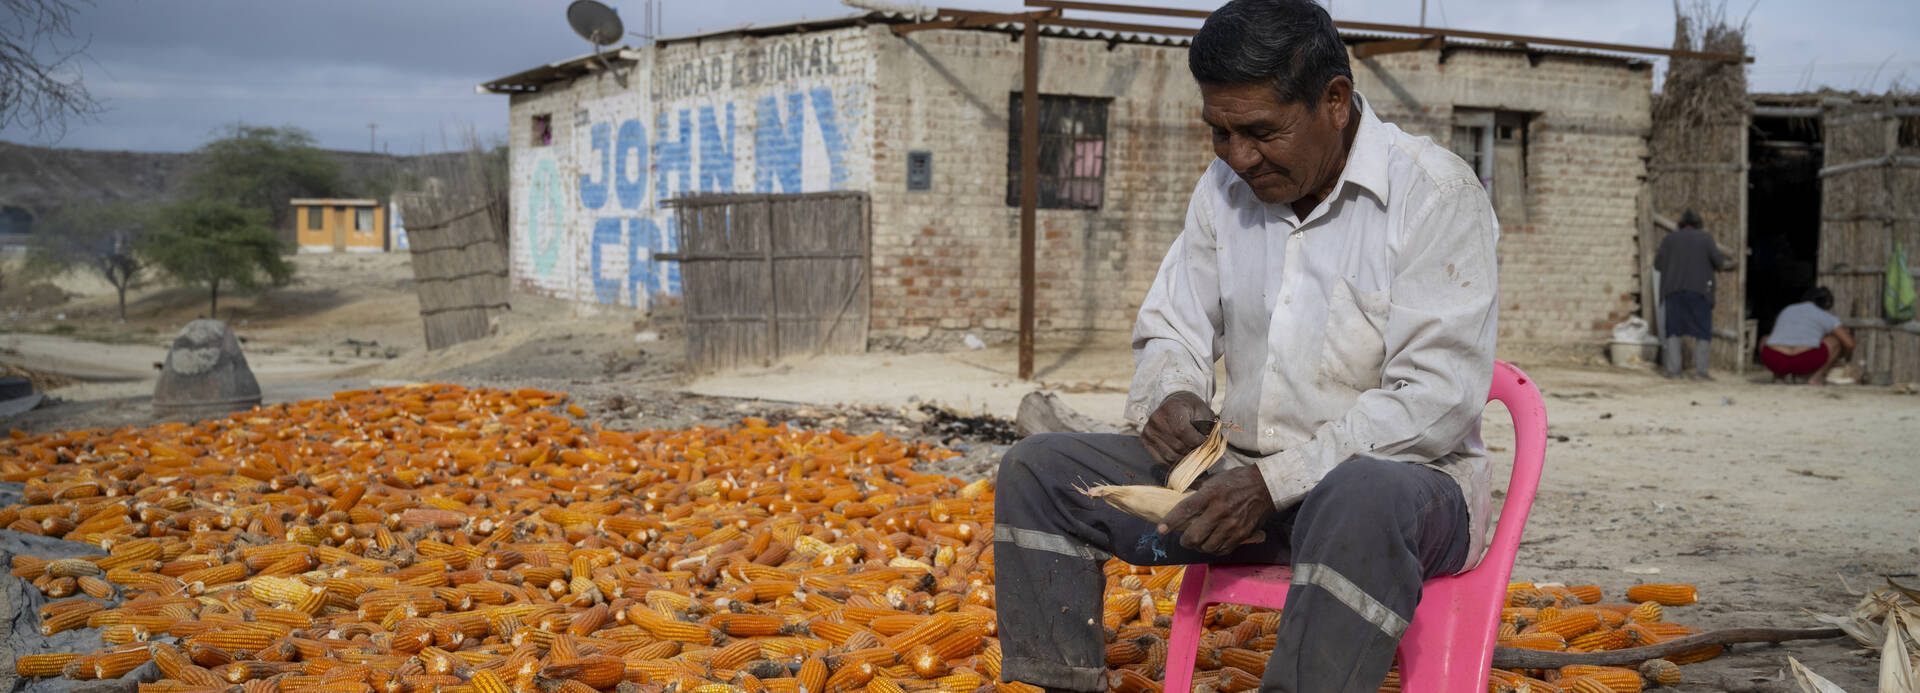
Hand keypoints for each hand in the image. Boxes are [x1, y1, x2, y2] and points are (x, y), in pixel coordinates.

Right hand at [1141, 391, 1213, 467]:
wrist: (1174, 404)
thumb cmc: (1190, 408)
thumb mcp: (1202, 410)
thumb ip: (1207, 426)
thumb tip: (1210, 445)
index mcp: (1170, 409)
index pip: (1183, 432)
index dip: (1197, 442)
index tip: (1208, 446)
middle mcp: (1156, 420)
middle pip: (1177, 446)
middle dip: (1193, 453)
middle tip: (1202, 455)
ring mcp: (1149, 432)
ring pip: (1170, 456)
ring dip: (1184, 461)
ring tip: (1194, 458)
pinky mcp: (1145, 441)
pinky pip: (1161, 460)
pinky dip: (1173, 464)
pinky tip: (1183, 461)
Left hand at [1158, 466, 1273, 553]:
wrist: (1266, 486)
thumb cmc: (1238, 480)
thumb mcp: (1215, 480)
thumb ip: (1199, 491)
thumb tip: (1180, 495)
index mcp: (1211, 494)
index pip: (1185, 509)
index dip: (1170, 521)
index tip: (1161, 529)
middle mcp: (1220, 511)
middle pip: (1195, 536)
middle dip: (1185, 541)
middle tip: (1184, 539)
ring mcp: (1232, 525)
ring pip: (1207, 546)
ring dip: (1199, 547)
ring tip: (1199, 542)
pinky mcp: (1242, 535)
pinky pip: (1223, 549)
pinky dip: (1214, 549)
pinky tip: (1212, 544)